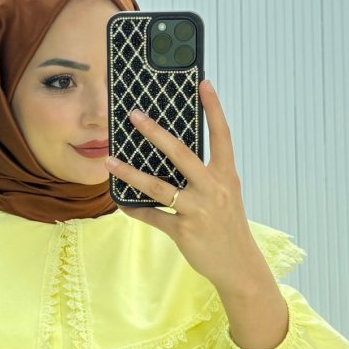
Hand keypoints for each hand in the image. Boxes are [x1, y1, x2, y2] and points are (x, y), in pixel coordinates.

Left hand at [104, 79, 264, 292]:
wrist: (239, 265)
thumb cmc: (227, 225)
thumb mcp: (225, 194)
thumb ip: (206, 174)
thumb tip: (174, 154)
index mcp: (226, 175)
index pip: (222, 135)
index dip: (214, 108)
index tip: (203, 82)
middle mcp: (213, 189)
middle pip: (181, 154)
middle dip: (155, 133)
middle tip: (135, 115)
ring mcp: (198, 210)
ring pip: (158, 187)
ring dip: (131, 173)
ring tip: (109, 160)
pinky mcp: (184, 231)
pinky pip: (153, 217)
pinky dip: (135, 209)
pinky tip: (121, 203)